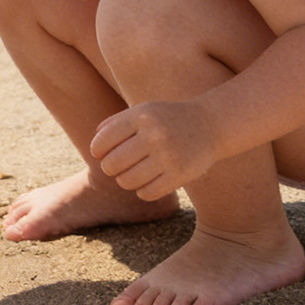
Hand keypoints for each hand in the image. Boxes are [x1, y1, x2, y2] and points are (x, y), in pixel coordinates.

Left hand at [90, 100, 219, 199]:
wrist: (209, 125)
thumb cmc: (166, 119)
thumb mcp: (142, 111)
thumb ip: (114, 124)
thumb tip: (95, 148)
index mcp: (141, 116)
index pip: (103, 141)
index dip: (97, 151)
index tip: (102, 154)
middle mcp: (154, 135)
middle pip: (112, 164)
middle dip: (110, 168)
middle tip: (116, 166)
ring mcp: (168, 156)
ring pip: (127, 181)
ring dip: (125, 180)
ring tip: (132, 173)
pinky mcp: (180, 175)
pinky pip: (147, 193)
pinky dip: (143, 190)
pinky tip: (148, 181)